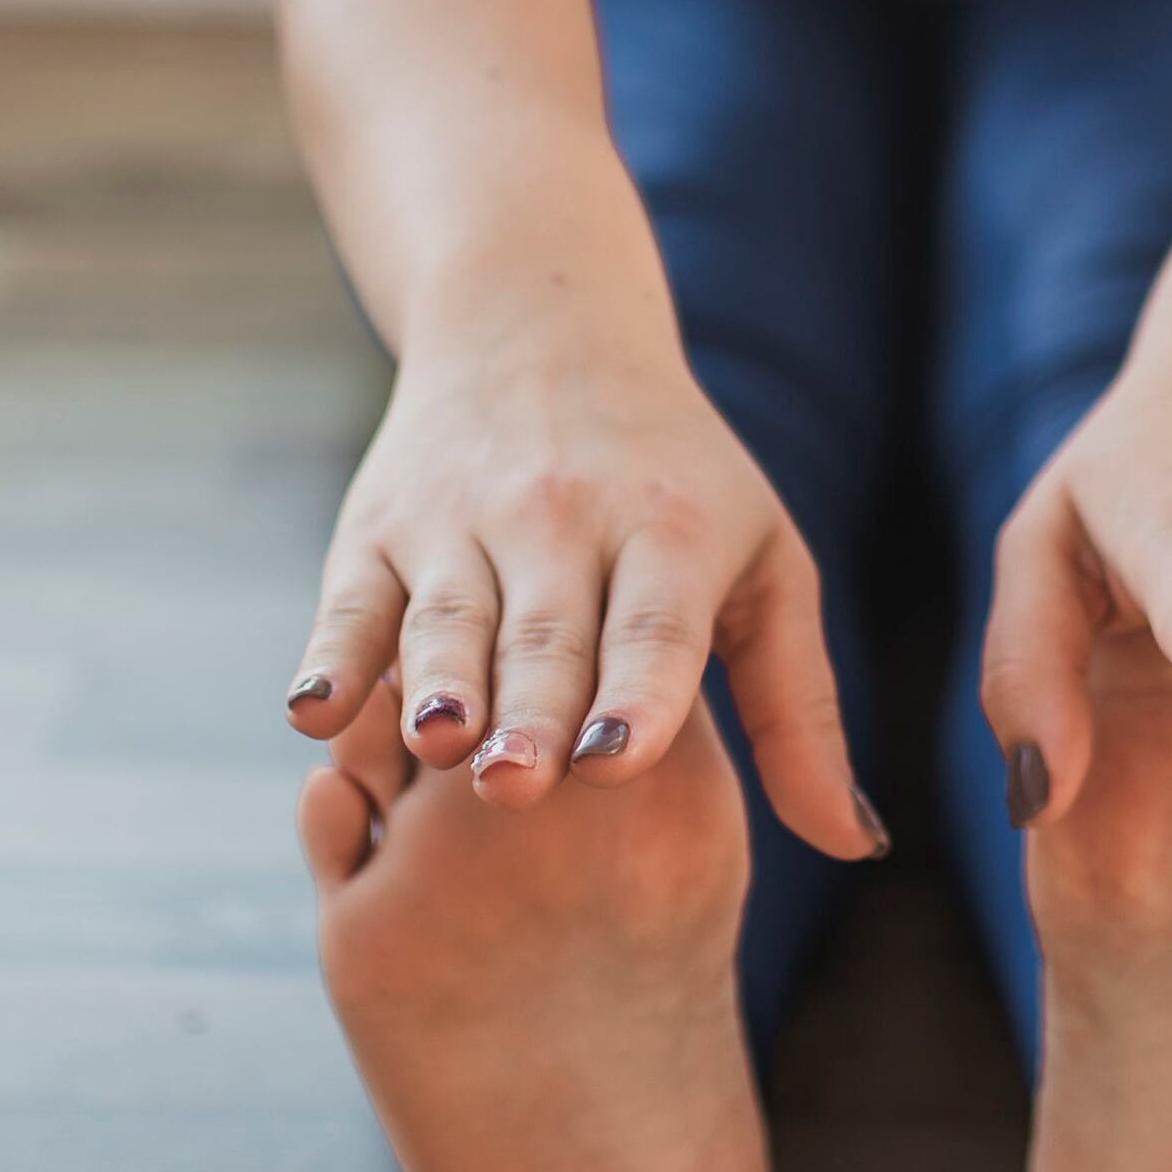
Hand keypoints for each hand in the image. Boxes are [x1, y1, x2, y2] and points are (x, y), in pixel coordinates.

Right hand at [281, 320, 872, 860]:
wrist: (540, 326)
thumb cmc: (679, 481)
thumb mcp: (765, 566)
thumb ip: (797, 708)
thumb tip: (855, 846)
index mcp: (671, 532)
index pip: (654, 625)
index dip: (638, 692)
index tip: (620, 763)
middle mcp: (564, 519)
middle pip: (548, 634)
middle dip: (533, 711)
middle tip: (519, 787)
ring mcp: (462, 521)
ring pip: (449, 617)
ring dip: (440, 682)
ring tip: (437, 743)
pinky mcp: (378, 528)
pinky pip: (351, 601)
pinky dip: (333, 654)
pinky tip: (316, 710)